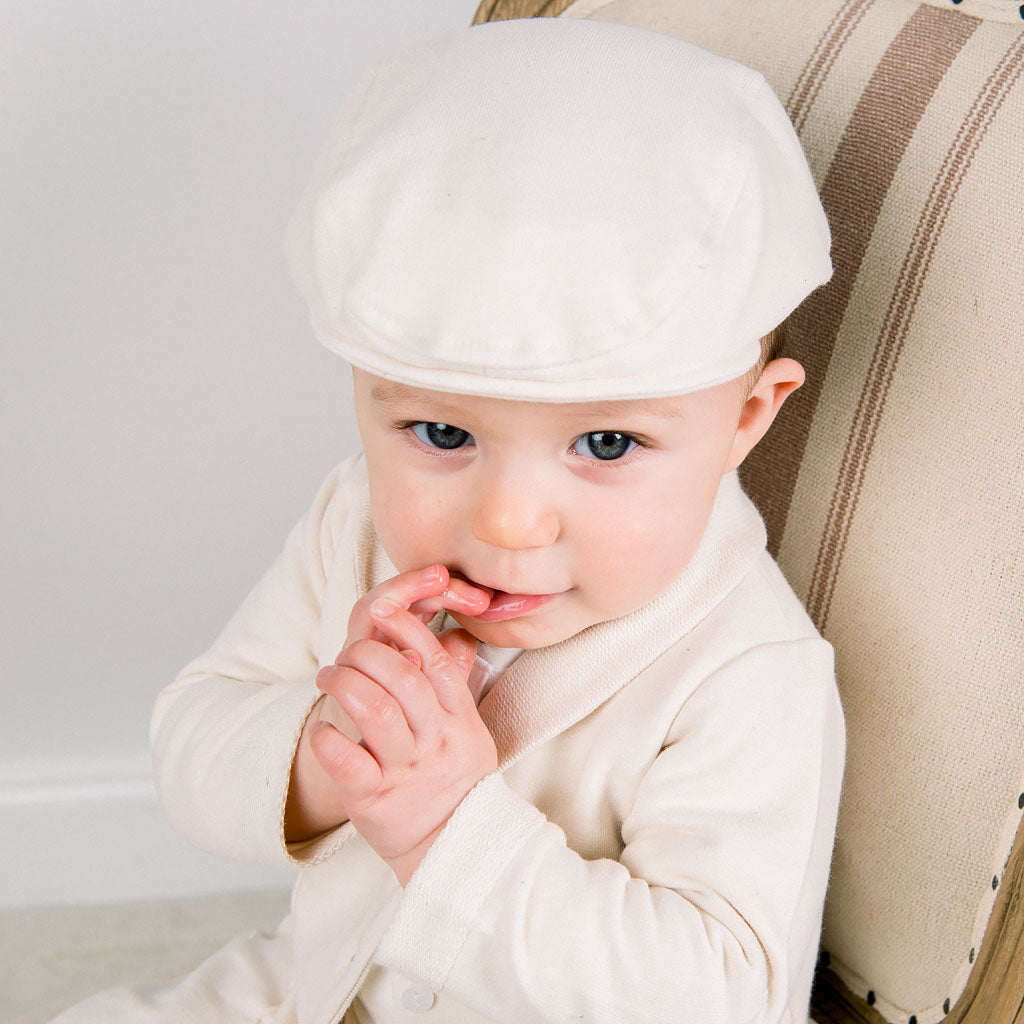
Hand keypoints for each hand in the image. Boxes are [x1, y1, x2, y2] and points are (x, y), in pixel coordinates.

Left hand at [284, 565, 491, 853]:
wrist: (453, 848)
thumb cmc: (453, 778)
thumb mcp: (468, 730)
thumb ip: (454, 685)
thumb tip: (451, 635)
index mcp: (457, 718)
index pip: (435, 660)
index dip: (408, 628)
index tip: (385, 608)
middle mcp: (434, 739)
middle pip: (401, 676)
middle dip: (366, 654)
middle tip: (346, 654)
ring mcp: (405, 769)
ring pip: (373, 709)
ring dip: (342, 684)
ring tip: (329, 678)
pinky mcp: (374, 797)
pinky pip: (345, 759)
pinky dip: (326, 738)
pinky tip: (320, 731)